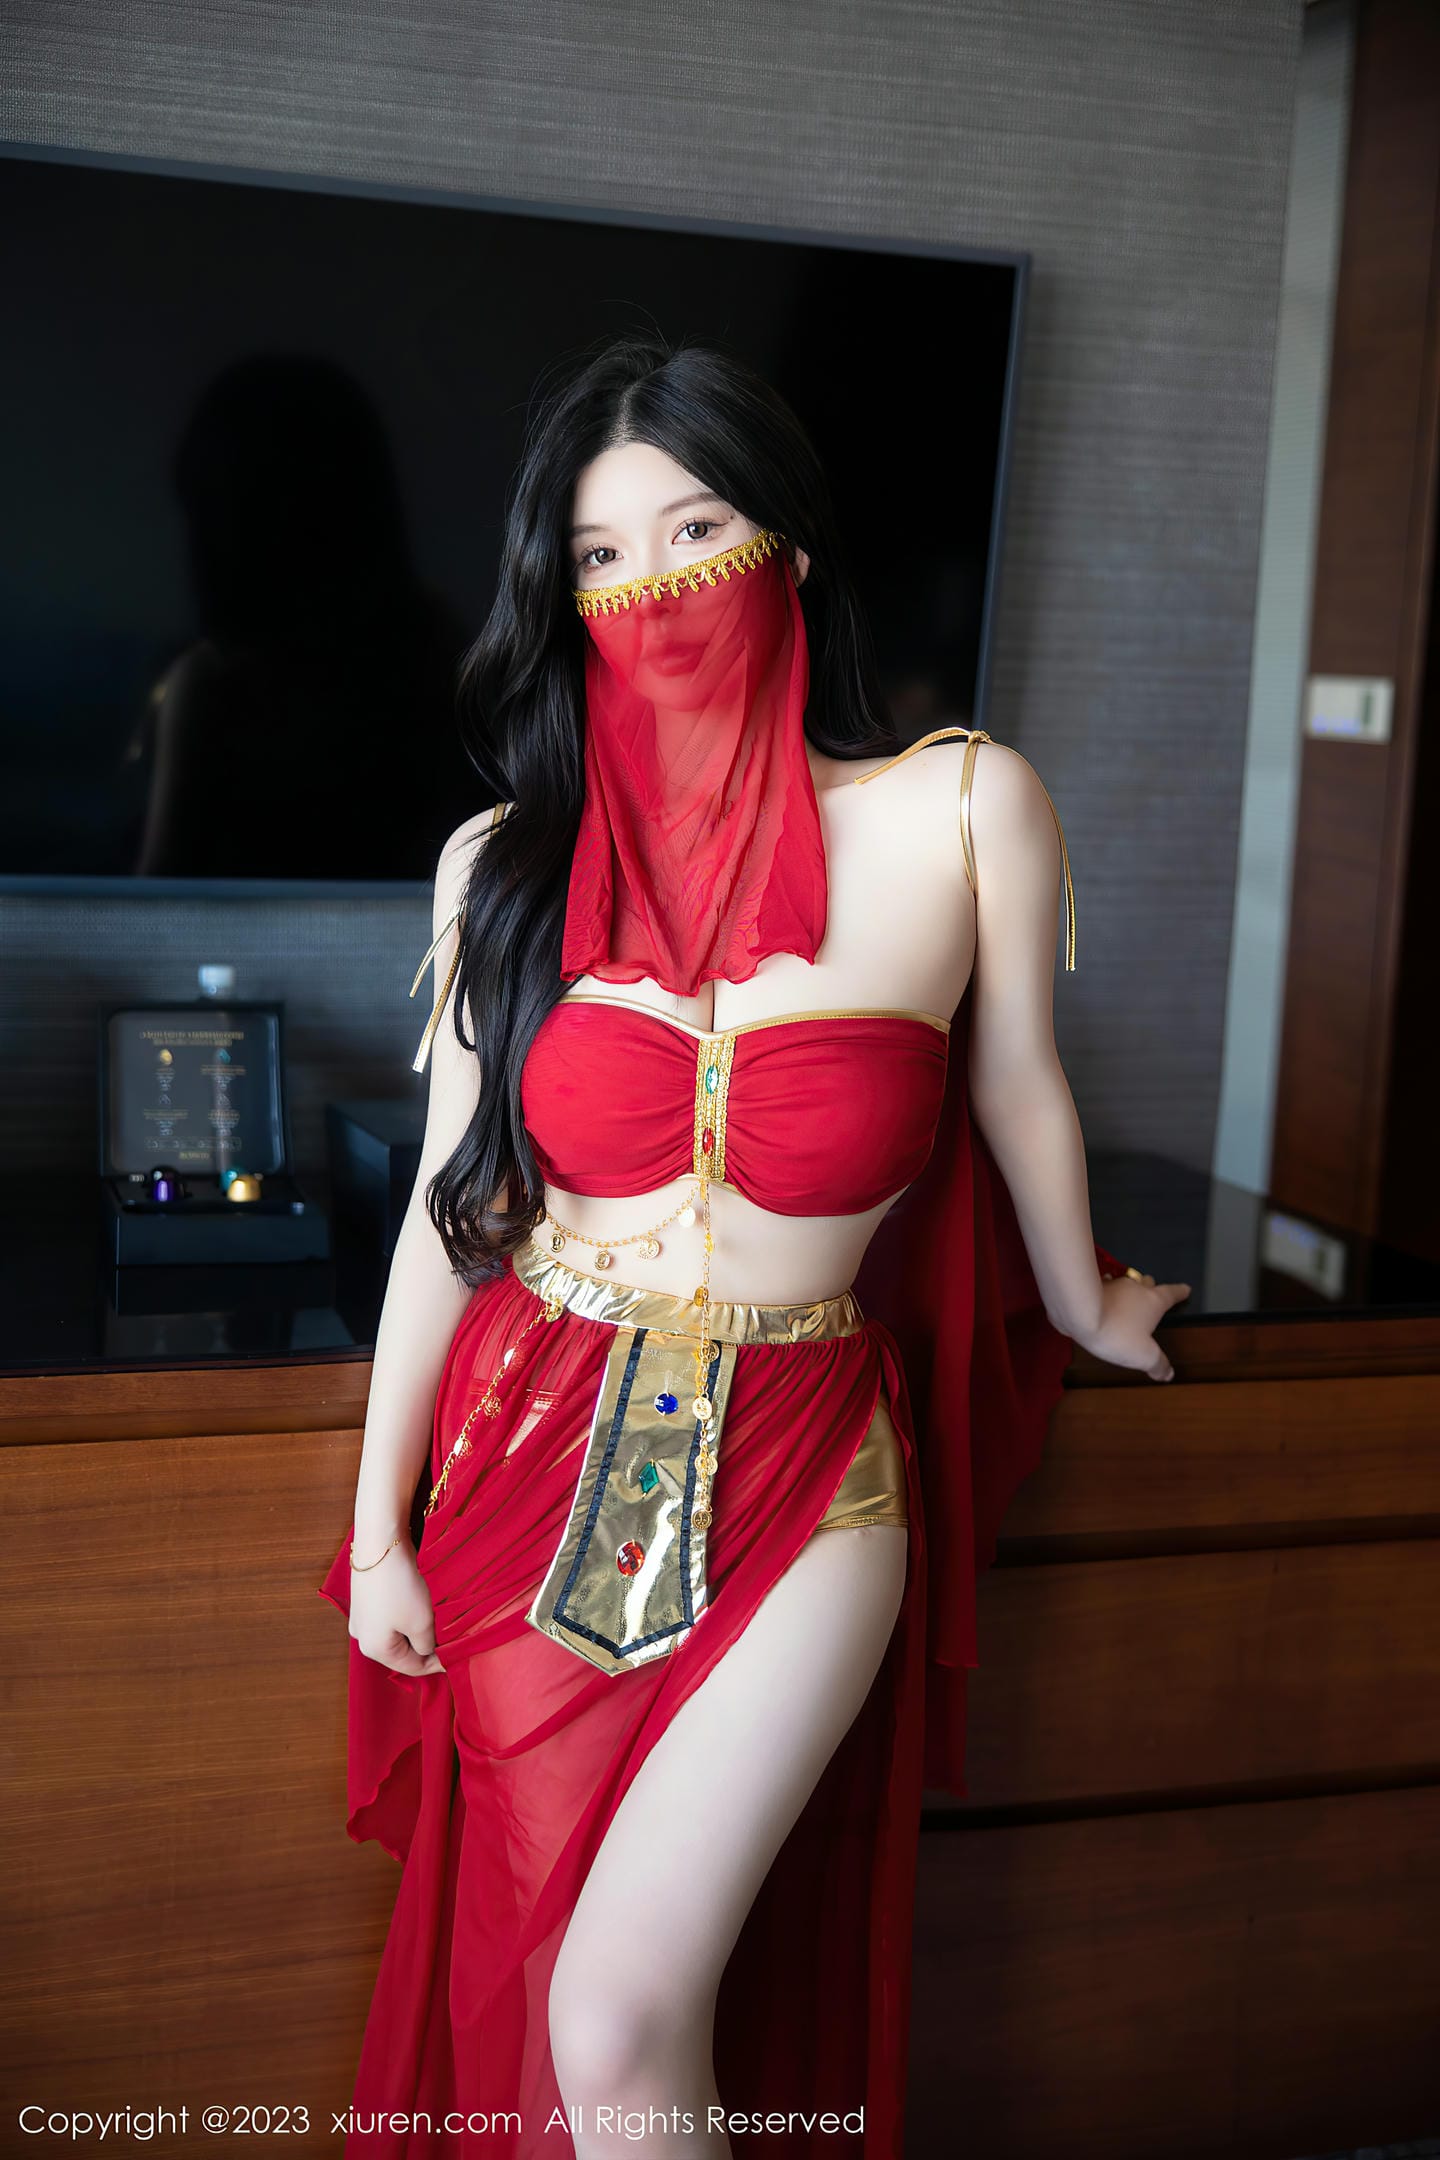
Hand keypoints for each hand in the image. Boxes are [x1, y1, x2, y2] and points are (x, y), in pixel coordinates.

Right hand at [348, 1539, 444, 1675]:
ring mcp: (362, 1618)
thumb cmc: (399, 1587)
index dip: (437, 1663)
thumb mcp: (421, 1623)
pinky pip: (390, 1616)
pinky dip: (406, 1614)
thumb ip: (427, 1645)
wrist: (380, 1544)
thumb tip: (428, 1651)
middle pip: (403, 1651)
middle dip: (426, 1645)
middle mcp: (363, 1638)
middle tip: (450, 1636)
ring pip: (397, 1632)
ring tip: (437, 1618)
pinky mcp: (365, 1600)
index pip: (413, 1667)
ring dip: (417, 1628)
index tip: (458, 1655)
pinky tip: (419, 1601)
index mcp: (374, 1650)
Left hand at [1073, 1272, 1191, 1381]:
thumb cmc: (1117, 1333)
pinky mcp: (1090, 1288)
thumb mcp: (1144, 1356)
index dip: (1180, 1292)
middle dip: (1152, 1288)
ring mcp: (1112, 1284)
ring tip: (1127, 1298)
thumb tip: (1168, 1373)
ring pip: (1125, 1283)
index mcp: (1153, 1301)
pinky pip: (1103, 1288)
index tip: (1186, 1289)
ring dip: (1127, 1290)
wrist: (1078, 1312)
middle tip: (1153, 1294)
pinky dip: (1105, 1293)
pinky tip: (1101, 1299)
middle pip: (1148, 1284)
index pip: (1172, 1294)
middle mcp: (1134, 1288)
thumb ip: (1158, 1364)